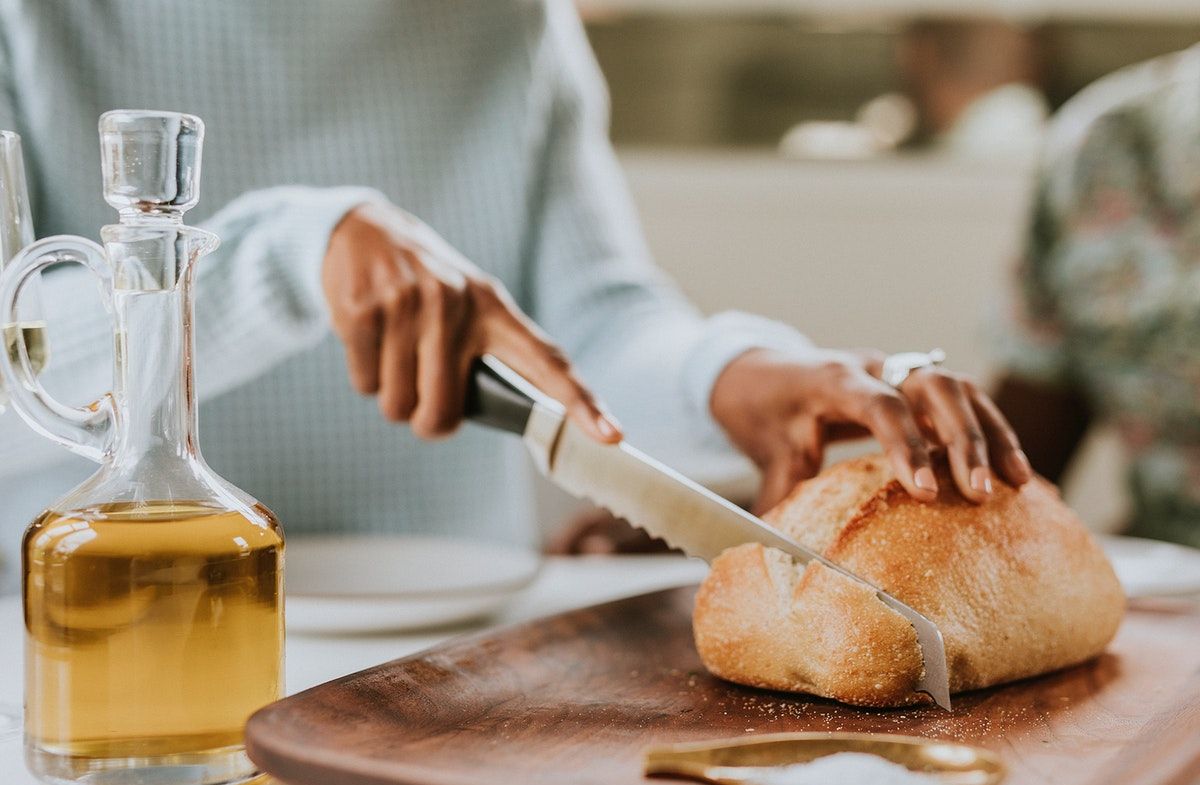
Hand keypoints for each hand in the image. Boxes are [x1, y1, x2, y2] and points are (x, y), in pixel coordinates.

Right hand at [322, 202, 620, 441]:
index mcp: (494, 309)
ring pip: (398, 406)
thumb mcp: (470, 305)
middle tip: (421, 393)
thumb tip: (509, 414)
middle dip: (428, 420)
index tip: (611, 436)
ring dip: (392, 397)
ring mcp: (409, 306)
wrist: (361, 231)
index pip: (546, 360)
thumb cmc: (426, 288)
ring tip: (395, 352)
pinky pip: (365, 384)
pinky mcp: (365, 311)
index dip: (581, 401)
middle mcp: (456, 304)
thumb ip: (490, 353)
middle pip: (442, 413)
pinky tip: (371, 340)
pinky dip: (365, 377)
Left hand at [710, 347, 1033, 511]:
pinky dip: (991, 431)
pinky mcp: (917, 384)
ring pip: (959, 388)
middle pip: (933, 386)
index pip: (879, 403)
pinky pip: (965, 400)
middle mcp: (875, 367)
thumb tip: (786, 552)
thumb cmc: (765, 411)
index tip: (924, 492)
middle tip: (978, 493)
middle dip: (962, 439)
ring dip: (989, 434)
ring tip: (1016, 482)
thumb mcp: (767, 450)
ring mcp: (900, 370)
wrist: (761, 370)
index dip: (905, 445)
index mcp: (833, 379)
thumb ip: (782, 496)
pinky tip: (1012, 472)